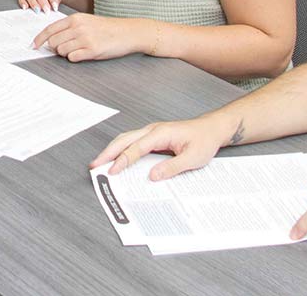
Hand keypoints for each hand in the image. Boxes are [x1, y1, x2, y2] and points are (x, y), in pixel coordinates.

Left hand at [32, 13, 144, 62]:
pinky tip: (86, 53)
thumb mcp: (86, 21)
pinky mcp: (92, 50)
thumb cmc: (107, 28)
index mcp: (75, 18)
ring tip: (80, 49)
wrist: (128, 32)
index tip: (33, 46)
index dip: (39, 39)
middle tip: (69, 48)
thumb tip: (51, 40)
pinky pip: (73, 58)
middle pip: (54, 42)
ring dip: (67, 53)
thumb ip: (70, 27)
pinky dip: (76, 58)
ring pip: (62, 51)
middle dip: (57, 48)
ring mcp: (85, 39)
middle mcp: (78, 27)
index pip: (50, 29)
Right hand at [90, 114, 236, 178]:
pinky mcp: (153, 137)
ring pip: (126, 139)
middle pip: (124, 140)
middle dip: (108, 152)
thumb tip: (153, 176)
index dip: (123, 160)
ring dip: (112, 150)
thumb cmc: (204, 141)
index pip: (136, 148)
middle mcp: (153, 130)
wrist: (212, 129)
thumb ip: (172, 167)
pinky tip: (118, 159)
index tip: (112, 171)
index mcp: (161, 133)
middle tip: (95, 165)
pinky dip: (122, 149)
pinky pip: (133, 142)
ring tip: (100, 163)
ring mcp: (152, 132)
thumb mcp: (193, 158)